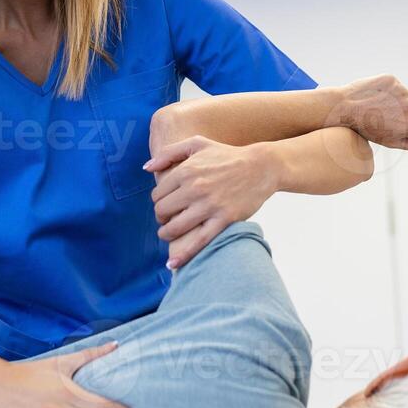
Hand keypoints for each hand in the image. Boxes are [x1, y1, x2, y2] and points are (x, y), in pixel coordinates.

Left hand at [143, 135, 277, 269]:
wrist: (261, 167)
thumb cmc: (227, 155)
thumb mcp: (197, 143)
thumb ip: (168, 152)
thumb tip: (146, 168)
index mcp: (186, 171)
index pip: (157, 194)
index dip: (159, 201)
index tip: (167, 204)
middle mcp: (195, 188)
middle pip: (162, 211)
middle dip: (162, 217)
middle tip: (168, 218)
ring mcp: (209, 205)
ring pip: (175, 228)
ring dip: (167, 234)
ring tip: (169, 234)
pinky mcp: (224, 219)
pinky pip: (199, 241)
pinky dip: (183, 255)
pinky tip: (173, 264)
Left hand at [335, 75, 407, 149]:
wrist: (344, 108)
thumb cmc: (368, 129)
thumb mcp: (392, 142)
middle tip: (399, 119)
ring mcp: (401, 91)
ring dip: (403, 103)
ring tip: (384, 109)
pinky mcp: (392, 80)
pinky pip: (399, 87)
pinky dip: (392, 93)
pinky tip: (378, 99)